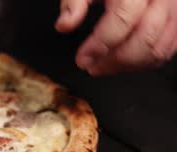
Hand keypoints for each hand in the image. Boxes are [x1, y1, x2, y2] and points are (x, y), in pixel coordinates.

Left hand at [56, 0, 176, 75]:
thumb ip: (74, 3)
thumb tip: (64, 25)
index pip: (122, 20)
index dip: (100, 44)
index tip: (82, 59)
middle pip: (144, 39)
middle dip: (114, 61)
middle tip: (92, 67)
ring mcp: (172, 11)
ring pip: (158, 49)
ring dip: (128, 66)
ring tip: (104, 66)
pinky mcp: (176, 22)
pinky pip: (167, 49)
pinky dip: (144, 62)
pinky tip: (122, 62)